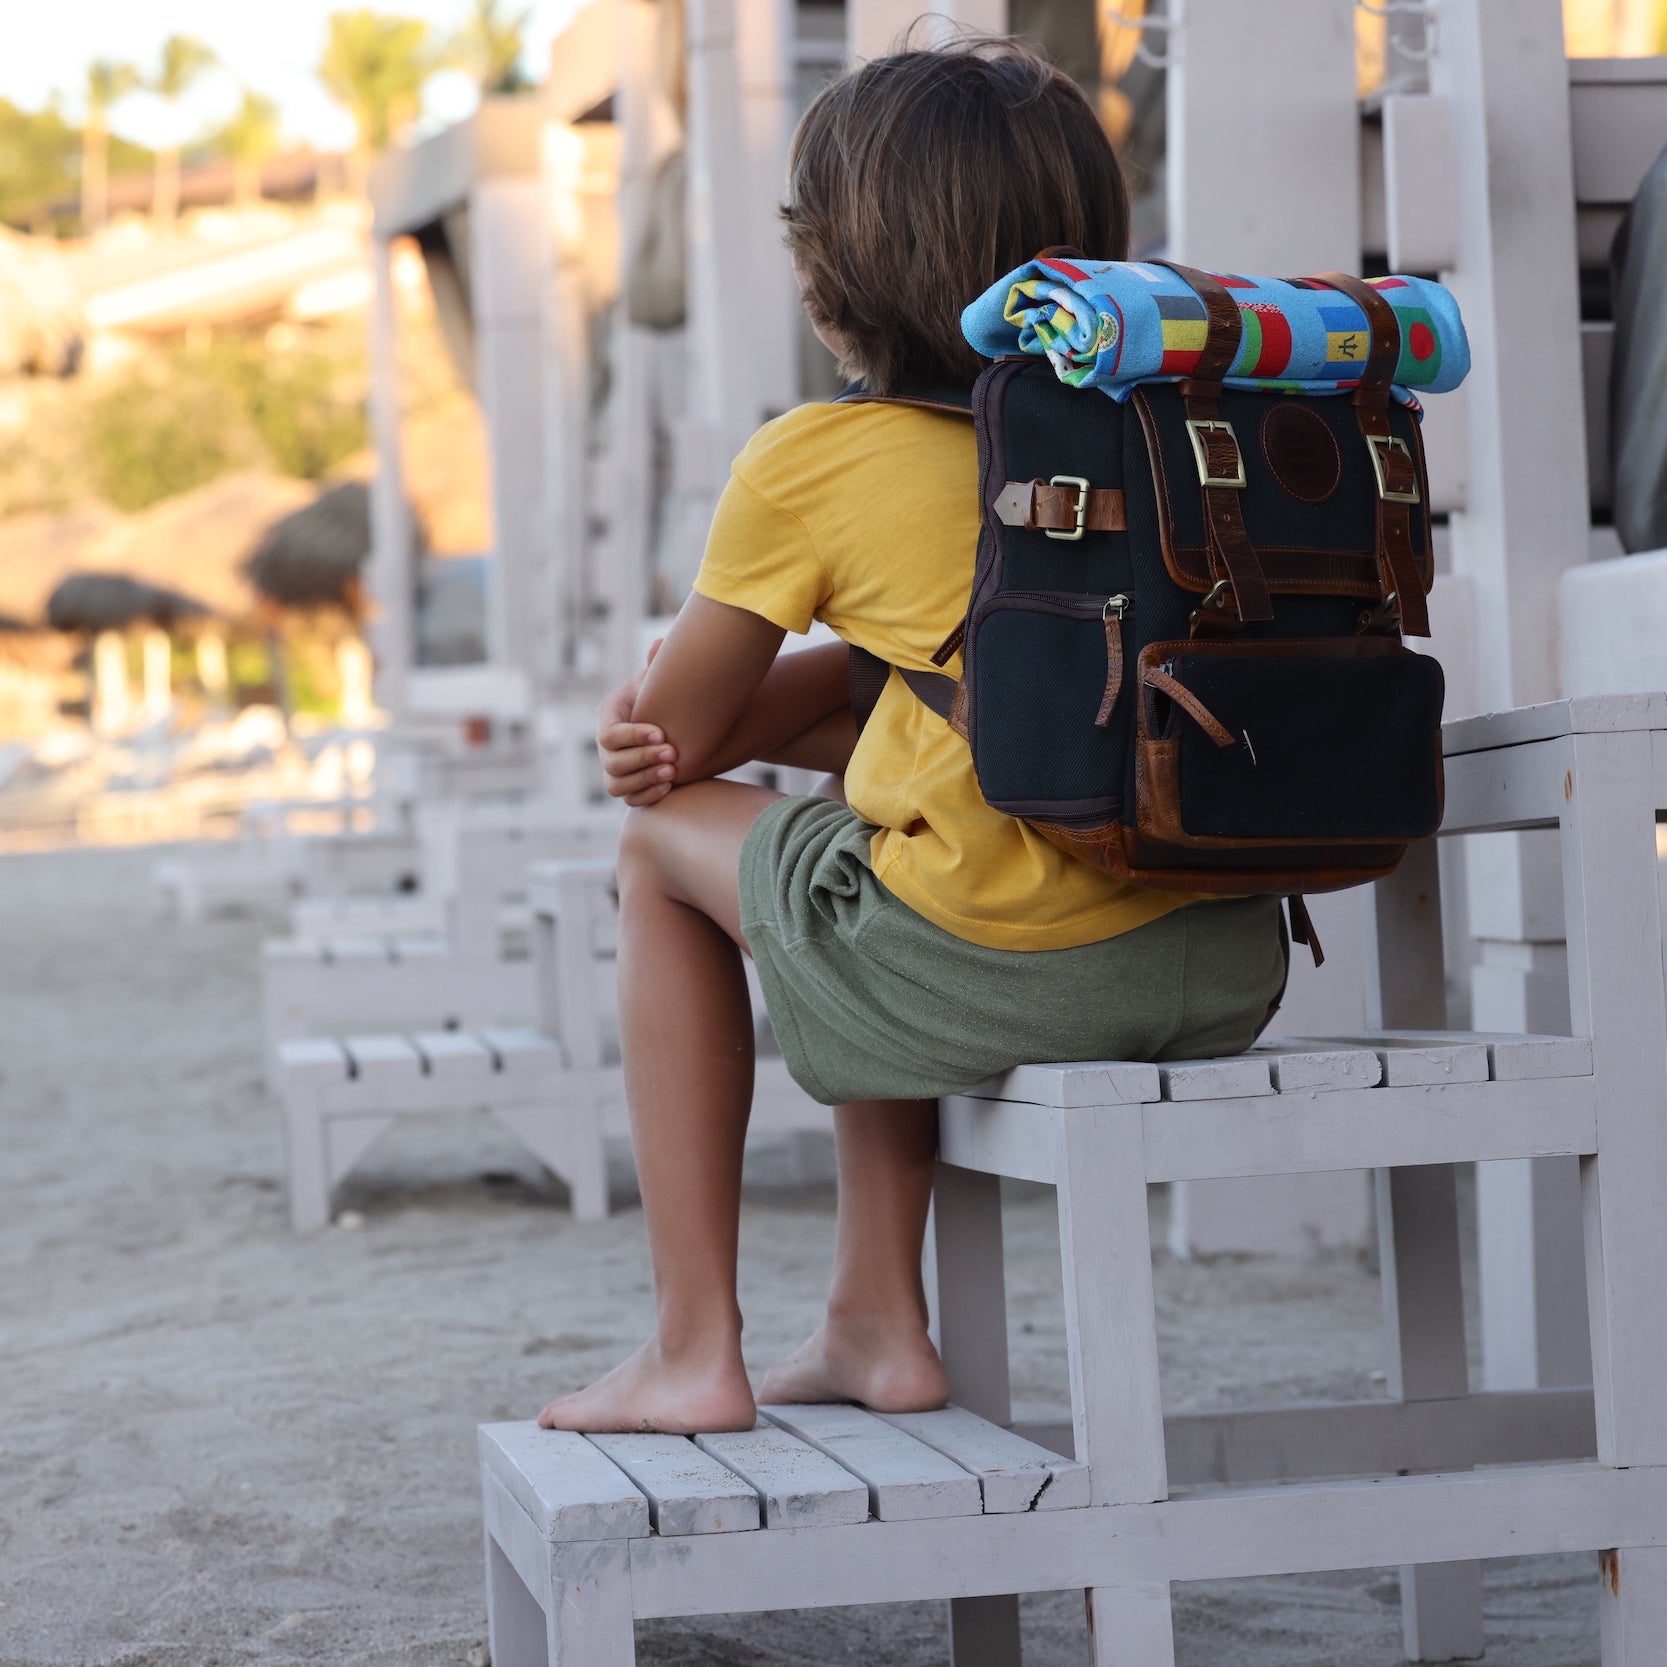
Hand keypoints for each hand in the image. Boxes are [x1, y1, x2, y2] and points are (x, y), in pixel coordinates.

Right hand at [597, 641, 677, 806]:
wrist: (673, 721)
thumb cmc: (663, 695)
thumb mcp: (658, 680)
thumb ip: (656, 666)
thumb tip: (659, 646)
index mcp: (608, 716)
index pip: (608, 734)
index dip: (632, 736)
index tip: (661, 733)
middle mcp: (606, 746)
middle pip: (612, 762)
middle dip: (642, 759)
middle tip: (672, 753)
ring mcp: (615, 768)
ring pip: (616, 784)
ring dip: (644, 780)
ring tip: (673, 773)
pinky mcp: (629, 786)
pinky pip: (629, 799)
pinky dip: (646, 796)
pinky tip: (669, 787)